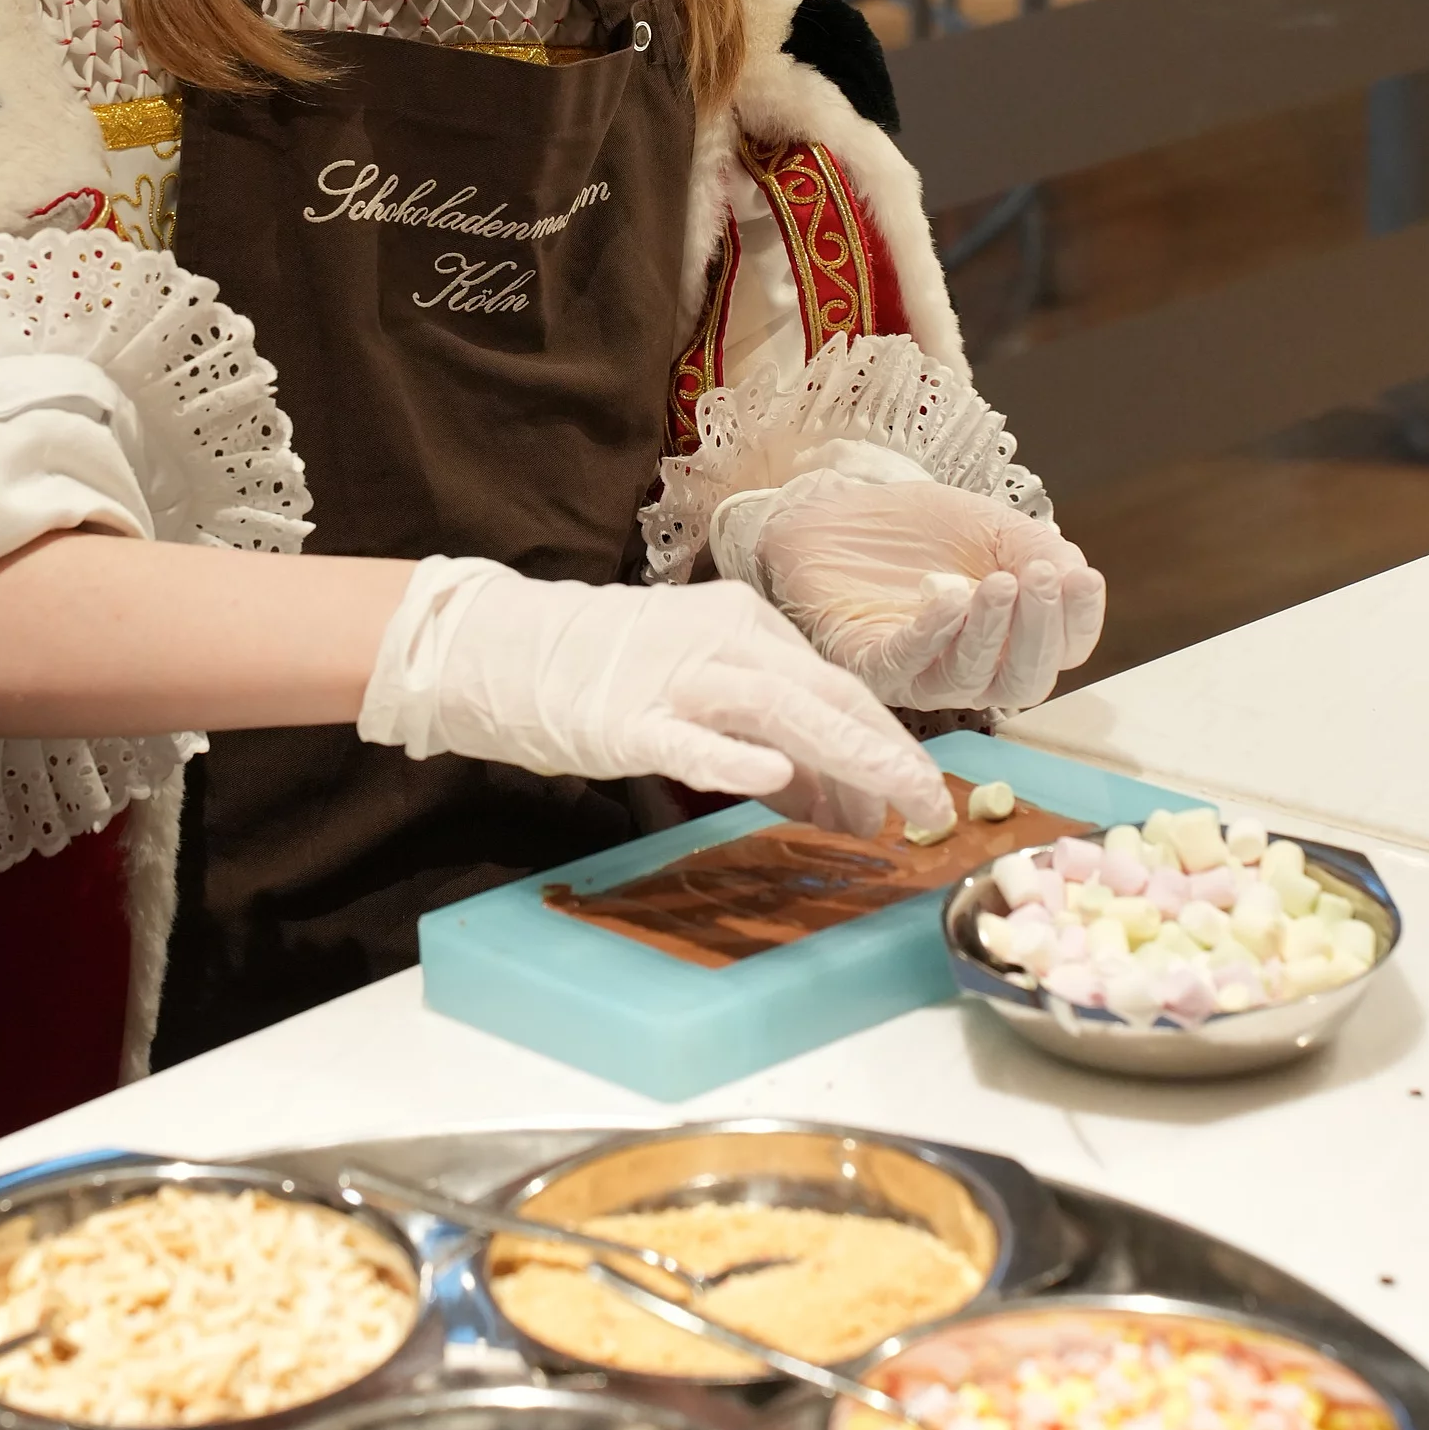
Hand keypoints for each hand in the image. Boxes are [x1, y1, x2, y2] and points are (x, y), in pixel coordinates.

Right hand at [358, 556, 954, 836]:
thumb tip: (842, 804)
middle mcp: (722, 638)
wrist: (502, 648)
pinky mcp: (627, 718)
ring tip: (884, 801)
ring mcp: (675, 675)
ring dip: (839, 755)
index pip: (834, 686)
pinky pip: (688, 740)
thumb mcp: (702, 696)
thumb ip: (773, 746)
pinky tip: (773, 780)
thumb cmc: (607, 675)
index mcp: (746, 624)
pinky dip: (732, 759)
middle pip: (822, 693)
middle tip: (926, 805)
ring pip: (776, 707)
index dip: (883, 742)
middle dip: (882, 752)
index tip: (918, 794)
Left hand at [715, 467, 1104, 711]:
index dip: (1079, 618)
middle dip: (1039, 630)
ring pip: (972, 679)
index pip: (1065, 648)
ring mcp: (921, 673)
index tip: (1080, 577)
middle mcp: (973, 668)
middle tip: (1038, 578)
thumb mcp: (989, 527)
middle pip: (1025, 678)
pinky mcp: (869, 665)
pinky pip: (907, 665)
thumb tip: (1076, 576)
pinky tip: (950, 596)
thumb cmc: (916, 529)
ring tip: (998, 582)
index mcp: (1012, 637)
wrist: (835, 514)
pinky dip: (933, 633)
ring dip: (990, 631)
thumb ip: (1034, 549)